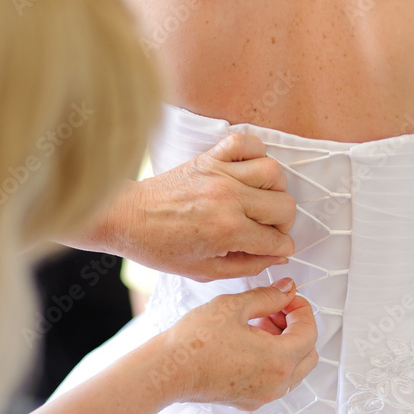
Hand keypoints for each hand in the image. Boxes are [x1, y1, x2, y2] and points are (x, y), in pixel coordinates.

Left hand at [74, 135, 296, 280]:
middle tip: (268, 229)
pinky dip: (255, 152)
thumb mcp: (206, 270)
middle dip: (283, 223)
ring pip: (274, 172)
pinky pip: (246, 142)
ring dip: (275, 189)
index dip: (282, 248)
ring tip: (260, 201)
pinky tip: (248, 171)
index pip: (278, 239)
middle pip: (285, 205)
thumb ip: (248, 265)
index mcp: (228, 231)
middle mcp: (229, 198)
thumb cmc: (161, 248)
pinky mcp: (209, 158)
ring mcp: (220, 174)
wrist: (127, 218)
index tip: (275, 249)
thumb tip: (278, 255)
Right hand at [150, 278, 318, 410]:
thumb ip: (268, 297)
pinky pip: (274, 380)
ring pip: (293, 369)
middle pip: (308, 353)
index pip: (310, 332)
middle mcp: (277, 383)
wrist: (168, 371)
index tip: (288, 298)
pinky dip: (271, 361)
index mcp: (279, 360)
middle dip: (296, 328)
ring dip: (284, 345)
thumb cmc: (195, 342)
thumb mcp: (235, 306)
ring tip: (256, 326)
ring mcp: (264, 395)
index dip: (302, 309)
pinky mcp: (249, 400)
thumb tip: (286, 290)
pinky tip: (247, 344)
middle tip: (275, 311)